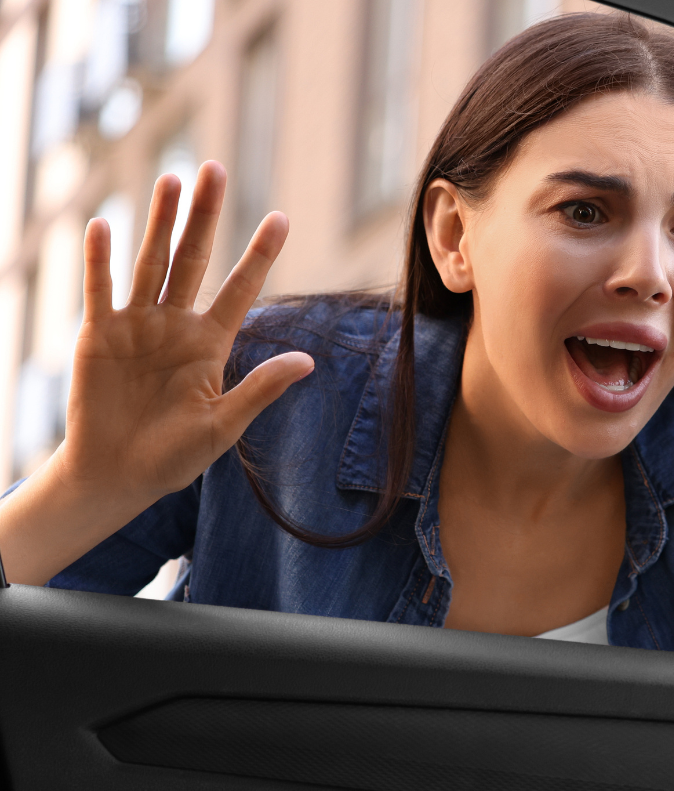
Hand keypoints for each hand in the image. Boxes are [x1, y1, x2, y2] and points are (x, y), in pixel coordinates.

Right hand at [0, 161, 309, 584]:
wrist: (119, 475)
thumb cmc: (175, 456)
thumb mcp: (224, 425)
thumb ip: (260, 389)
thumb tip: (308, 361)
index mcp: (212, 344)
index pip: (241, 289)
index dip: (260, 255)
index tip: (281, 217)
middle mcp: (176, 325)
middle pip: (193, 258)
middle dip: (204, 216)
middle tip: (213, 168)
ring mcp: (137, 325)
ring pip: (151, 263)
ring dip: (159, 222)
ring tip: (171, 179)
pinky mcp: (100, 335)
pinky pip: (101, 291)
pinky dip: (101, 260)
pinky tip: (104, 225)